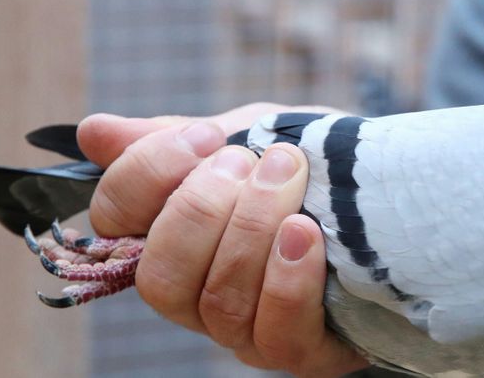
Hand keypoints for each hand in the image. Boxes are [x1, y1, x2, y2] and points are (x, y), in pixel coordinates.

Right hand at [77, 104, 366, 376]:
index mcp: (171, 236)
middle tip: (250, 161)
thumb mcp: (247, 136)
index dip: (148, 175)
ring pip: (219, 301)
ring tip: (289, 177)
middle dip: (203, 208)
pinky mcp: (300, 351)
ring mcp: (245, 329)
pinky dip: (287, 279)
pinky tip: (307, 235)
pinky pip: (277, 330)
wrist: (389, 195)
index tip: (207, 136)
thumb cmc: (307, 169)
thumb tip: (94, 132)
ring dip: (253, 230)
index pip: (115, 220)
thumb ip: (175, 138)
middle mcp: (198, 293)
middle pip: (162, 275)